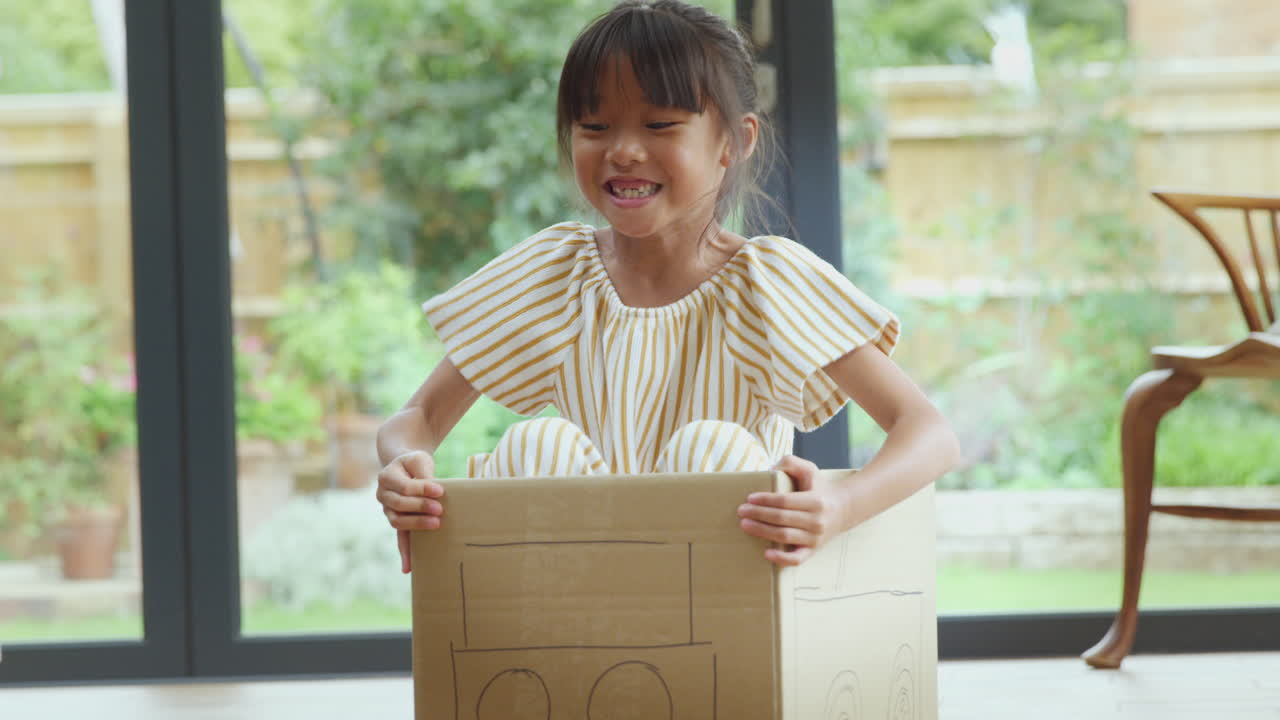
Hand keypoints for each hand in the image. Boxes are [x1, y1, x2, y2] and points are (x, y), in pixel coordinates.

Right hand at [375, 451, 444, 573]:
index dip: (423, 489)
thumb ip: (423, 473)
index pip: (405, 487)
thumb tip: (436, 491)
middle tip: (440, 509)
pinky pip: (399, 538)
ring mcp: (387, 510)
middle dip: (421, 507)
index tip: (440, 490)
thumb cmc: (414, 463)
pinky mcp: (397, 521)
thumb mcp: (418, 460)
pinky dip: (404, 553)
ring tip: (437, 524)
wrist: (404, 466)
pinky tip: (408, 568)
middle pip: (400, 504)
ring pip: (398, 521)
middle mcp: (383, 495)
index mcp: (386, 477)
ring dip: (417, 524)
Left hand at [737, 455, 845, 566]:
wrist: (843, 508)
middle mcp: (817, 520)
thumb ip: (790, 462)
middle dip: (758, 515)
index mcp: (815, 500)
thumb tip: (770, 470)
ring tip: (745, 525)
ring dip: (762, 531)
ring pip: (785, 536)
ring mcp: (815, 538)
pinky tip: (766, 553)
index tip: (749, 498)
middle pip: (781, 518)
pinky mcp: (813, 550)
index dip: (765, 500)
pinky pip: (797, 559)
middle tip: (741, 511)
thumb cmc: (819, 487)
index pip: (785, 501)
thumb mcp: (809, 469)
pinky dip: (782, 559)